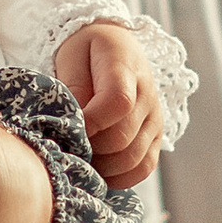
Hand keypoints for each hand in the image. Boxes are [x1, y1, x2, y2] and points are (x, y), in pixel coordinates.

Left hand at [52, 23, 162, 186]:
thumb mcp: (71, 56)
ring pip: (132, 159)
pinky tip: (98, 171)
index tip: (66, 128)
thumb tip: (77, 124)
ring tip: (79, 158)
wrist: (113, 45)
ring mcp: (155, 118)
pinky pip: (144, 167)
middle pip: (122, 137)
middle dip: (89, 149)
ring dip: (101, 167)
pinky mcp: (156, 136)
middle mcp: (148, 94)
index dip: (90, 123)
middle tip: (65, 148)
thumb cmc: (85, 51)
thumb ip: (73, 87)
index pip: (118, 102)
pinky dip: (120, 177)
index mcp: (125, 65)